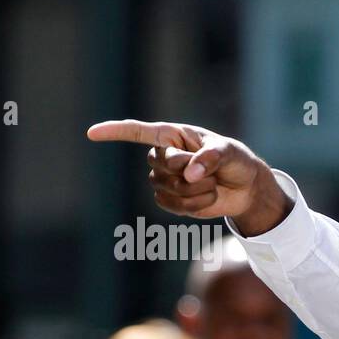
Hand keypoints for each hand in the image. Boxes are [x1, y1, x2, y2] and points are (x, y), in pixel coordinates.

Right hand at [85, 120, 291, 234]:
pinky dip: (194, 206)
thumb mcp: (229, 152)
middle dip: (187, 171)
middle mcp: (164, 156)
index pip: (138, 132)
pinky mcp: (172, 200)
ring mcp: (166, 179)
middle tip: (211, 172)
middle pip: (159, 165)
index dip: (115, 132)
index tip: (92, 133)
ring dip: (195, 190)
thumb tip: (189, 174)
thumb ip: (211, 157)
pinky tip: (208, 199)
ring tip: (213, 185)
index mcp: (173, 136)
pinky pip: (171, 206)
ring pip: (165, 188)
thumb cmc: (236, 161)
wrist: (246, 188)